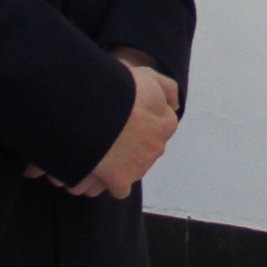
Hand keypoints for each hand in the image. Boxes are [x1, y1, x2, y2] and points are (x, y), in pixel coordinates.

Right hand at [68, 63, 179, 198]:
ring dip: (115, 167)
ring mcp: (140, 166)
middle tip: (104, 136)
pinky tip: (92, 171)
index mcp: (166, 123)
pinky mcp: (120, 181)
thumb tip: (174, 106)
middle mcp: (157, 147)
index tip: (120, 121)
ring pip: (130, 172)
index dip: (136, 125)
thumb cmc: (121, 87)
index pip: (157, 130)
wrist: (97, 105)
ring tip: (94, 155)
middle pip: (142, 152)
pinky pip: (118, 190)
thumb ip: (167, 89)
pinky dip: (106, 183)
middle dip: (125, 147)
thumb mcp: (148, 76)